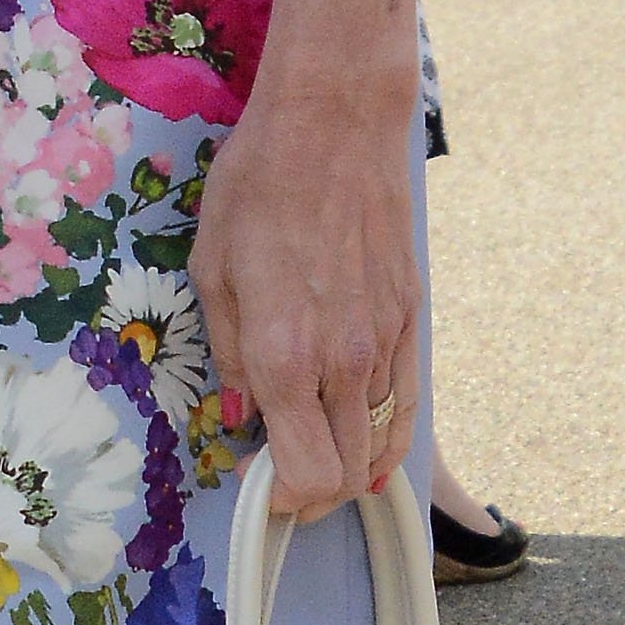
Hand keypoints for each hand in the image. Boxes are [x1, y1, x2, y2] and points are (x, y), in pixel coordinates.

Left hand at [190, 37, 418, 524]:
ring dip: (349, 462)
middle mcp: (344, 362)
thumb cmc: (259, 185)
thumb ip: (226, 354)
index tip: (260, 486)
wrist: (336, 124)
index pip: (307, 477)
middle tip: (281, 475)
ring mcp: (385, 342)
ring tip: (316, 447)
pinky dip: (384, 429)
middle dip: (312, 493)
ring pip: (381, 444)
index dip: (283, 500)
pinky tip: (360, 427)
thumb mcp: (212, 268)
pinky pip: (406, 401)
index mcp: (284, 356)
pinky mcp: (411, 318)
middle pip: (346, 476)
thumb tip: (235, 415)